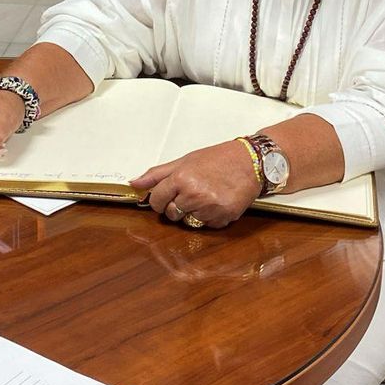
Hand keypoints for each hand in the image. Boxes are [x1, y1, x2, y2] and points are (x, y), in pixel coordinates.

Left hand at [130, 140, 260, 229]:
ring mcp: (209, 208)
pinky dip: (210, 217)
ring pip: (188, 221)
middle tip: (190, 193)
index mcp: (181, 178)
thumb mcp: (185, 161)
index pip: (156, 200)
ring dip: (193, 212)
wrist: (250, 162)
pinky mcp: (223, 217)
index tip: (165, 196)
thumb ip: (157, 174)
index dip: (158, 199)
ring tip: (205, 196)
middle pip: (170, 214)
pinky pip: (206, 225)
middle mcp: (193, 194)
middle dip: (176, 206)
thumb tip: (134, 183)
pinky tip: (216, 202)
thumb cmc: (218, 159)